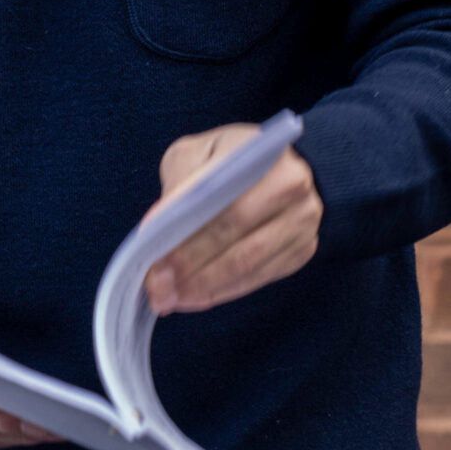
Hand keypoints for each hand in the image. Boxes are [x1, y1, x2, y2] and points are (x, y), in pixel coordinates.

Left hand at [144, 122, 322, 314]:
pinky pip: (258, 278)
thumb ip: (181, 180)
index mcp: (264, 155)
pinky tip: (192, 299)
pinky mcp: (301, 251)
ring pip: (247, 262)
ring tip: (168, 298)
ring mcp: (301, 223)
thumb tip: (157, 226)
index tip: (150, 246)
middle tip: (155, 283)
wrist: (285, 168)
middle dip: (189, 261)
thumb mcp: (200, 151)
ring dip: (203, 285)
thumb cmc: (232, 158)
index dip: (184, 222)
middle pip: (234, 231)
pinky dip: (221, 292)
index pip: (219, 193)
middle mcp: (291, 188)